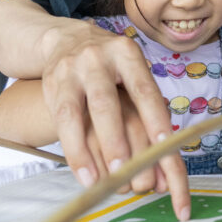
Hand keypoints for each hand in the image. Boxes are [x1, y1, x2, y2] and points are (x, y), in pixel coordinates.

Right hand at [40, 20, 189, 218]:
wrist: (67, 39)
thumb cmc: (113, 69)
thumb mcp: (132, 74)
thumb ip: (148, 108)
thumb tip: (168, 155)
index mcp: (128, 55)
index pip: (144, 90)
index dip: (154, 118)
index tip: (164, 146)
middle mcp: (99, 59)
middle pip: (107, 103)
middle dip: (115, 139)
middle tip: (126, 171)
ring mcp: (72, 71)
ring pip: (76, 113)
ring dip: (88, 150)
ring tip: (100, 182)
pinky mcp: (52, 84)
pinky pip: (61, 122)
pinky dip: (73, 151)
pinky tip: (83, 174)